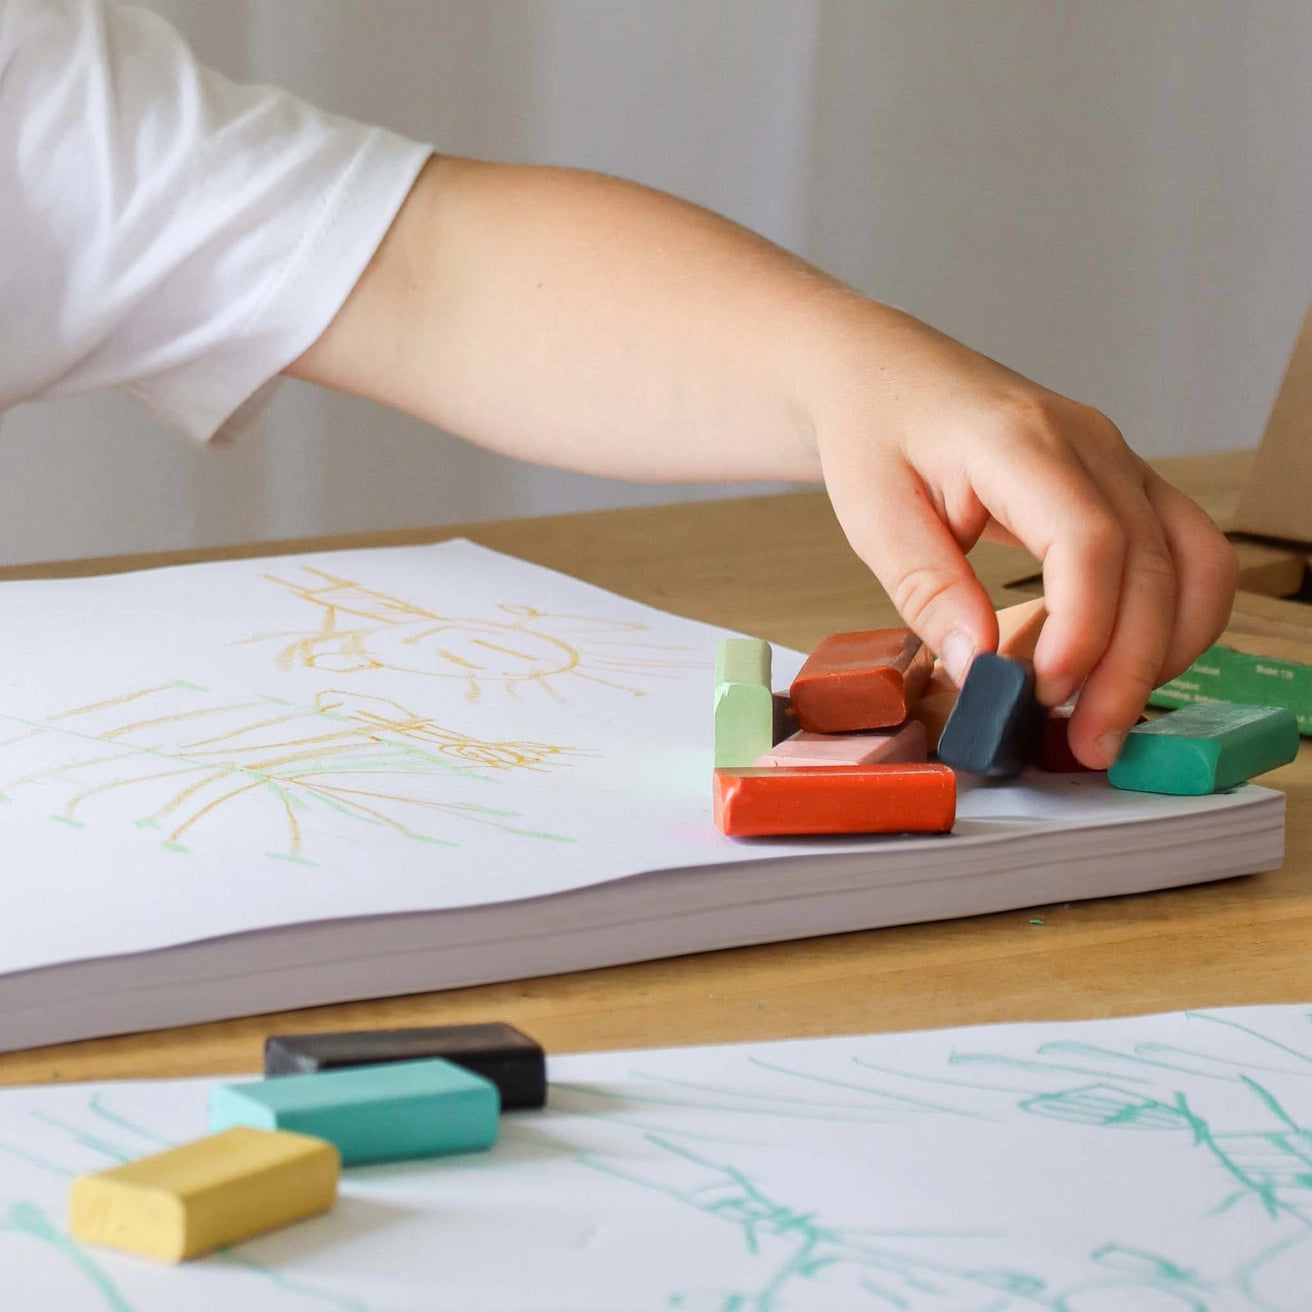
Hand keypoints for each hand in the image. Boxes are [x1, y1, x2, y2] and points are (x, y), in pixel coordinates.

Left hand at [809, 303, 1236, 768]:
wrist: (887, 377)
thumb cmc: (875, 433)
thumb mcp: (874, 513)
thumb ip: (927, 588)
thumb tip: (978, 666)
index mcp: (1020, 441)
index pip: (1088, 538)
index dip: (1083, 626)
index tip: (1045, 691)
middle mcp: (1092, 447)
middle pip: (1155, 563)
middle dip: (1131, 667)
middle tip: (1088, 742)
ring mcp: (1119, 464)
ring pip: (1195, 563)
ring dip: (1168, 650)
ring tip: (1105, 717)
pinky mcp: (1125, 489)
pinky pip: (1183, 557)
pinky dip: (1168, 622)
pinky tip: (1112, 669)